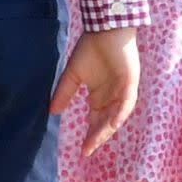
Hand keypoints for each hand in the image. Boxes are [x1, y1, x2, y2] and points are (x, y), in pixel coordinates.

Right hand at [50, 27, 139, 156]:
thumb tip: (52, 112)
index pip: (96, 121)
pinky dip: (120, 113)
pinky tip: (112, 123)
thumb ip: (64, 93)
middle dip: (97, 137)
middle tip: (87, 151)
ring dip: (107, 129)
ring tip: (96, 141)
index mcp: (100, 96)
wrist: (104, 30)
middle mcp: (112, 97)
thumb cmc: (91, 49)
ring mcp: (123, 91)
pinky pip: (127, 102)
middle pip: (106, 123)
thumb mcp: (73, 75)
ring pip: (116, 116)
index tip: (82, 151)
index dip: (90, 135)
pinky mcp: (130, 82)